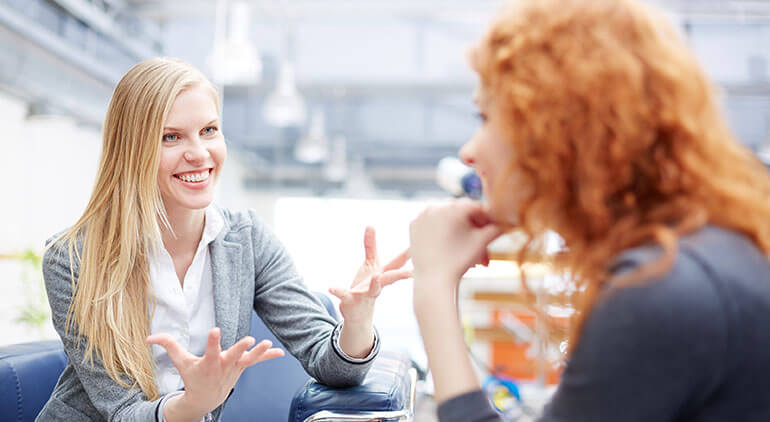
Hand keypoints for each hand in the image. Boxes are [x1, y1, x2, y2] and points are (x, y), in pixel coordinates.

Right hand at [146, 328, 283, 416]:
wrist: (205, 398)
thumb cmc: (193, 376)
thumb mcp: (180, 361)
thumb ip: (168, 345)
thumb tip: (148, 337)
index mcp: (208, 362)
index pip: (211, 349)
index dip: (213, 340)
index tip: (215, 330)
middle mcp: (223, 365)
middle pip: (233, 355)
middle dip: (241, 349)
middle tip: (249, 340)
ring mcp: (235, 367)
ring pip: (249, 359)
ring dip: (260, 352)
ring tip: (268, 343)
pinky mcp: (242, 367)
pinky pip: (257, 361)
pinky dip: (268, 357)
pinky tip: (280, 352)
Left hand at [329, 226, 410, 324]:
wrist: (357, 314)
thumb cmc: (366, 286)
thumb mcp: (369, 265)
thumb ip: (370, 246)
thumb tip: (371, 225)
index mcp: (383, 275)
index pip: (398, 263)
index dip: (409, 255)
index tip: (420, 248)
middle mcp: (377, 285)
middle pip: (390, 279)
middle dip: (401, 275)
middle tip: (412, 273)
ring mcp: (365, 294)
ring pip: (373, 290)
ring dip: (375, 283)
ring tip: (376, 276)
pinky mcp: (350, 300)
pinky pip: (344, 295)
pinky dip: (338, 291)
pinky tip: (331, 288)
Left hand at [409, 199, 503, 296]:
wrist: (433, 281)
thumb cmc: (460, 261)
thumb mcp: (482, 242)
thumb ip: (497, 228)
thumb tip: (511, 220)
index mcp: (453, 207)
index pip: (476, 207)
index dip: (487, 219)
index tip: (493, 231)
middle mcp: (435, 205)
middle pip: (461, 213)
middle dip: (473, 228)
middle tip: (482, 244)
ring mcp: (422, 215)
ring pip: (447, 218)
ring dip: (460, 230)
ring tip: (468, 250)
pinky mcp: (413, 225)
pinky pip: (433, 223)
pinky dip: (442, 230)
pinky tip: (451, 244)